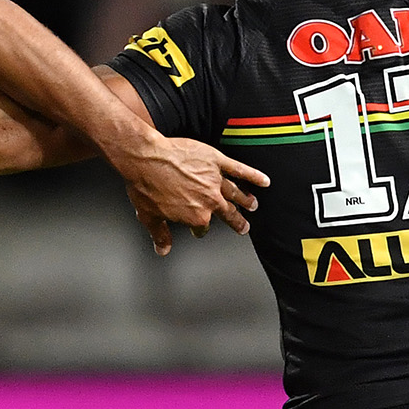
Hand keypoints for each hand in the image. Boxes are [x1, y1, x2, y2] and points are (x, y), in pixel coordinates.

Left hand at [114, 131, 268, 255]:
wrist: (145, 159)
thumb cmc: (145, 185)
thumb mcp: (149, 216)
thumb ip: (160, 234)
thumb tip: (162, 249)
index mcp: (196, 216)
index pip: (203, 226)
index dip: (200, 229)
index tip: (200, 229)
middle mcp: (209, 200)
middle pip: (228, 214)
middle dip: (237, 222)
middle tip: (244, 227)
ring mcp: (215, 180)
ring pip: (236, 193)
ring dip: (246, 200)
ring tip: (253, 204)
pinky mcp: (216, 161)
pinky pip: (239, 169)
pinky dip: (252, 175)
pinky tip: (263, 180)